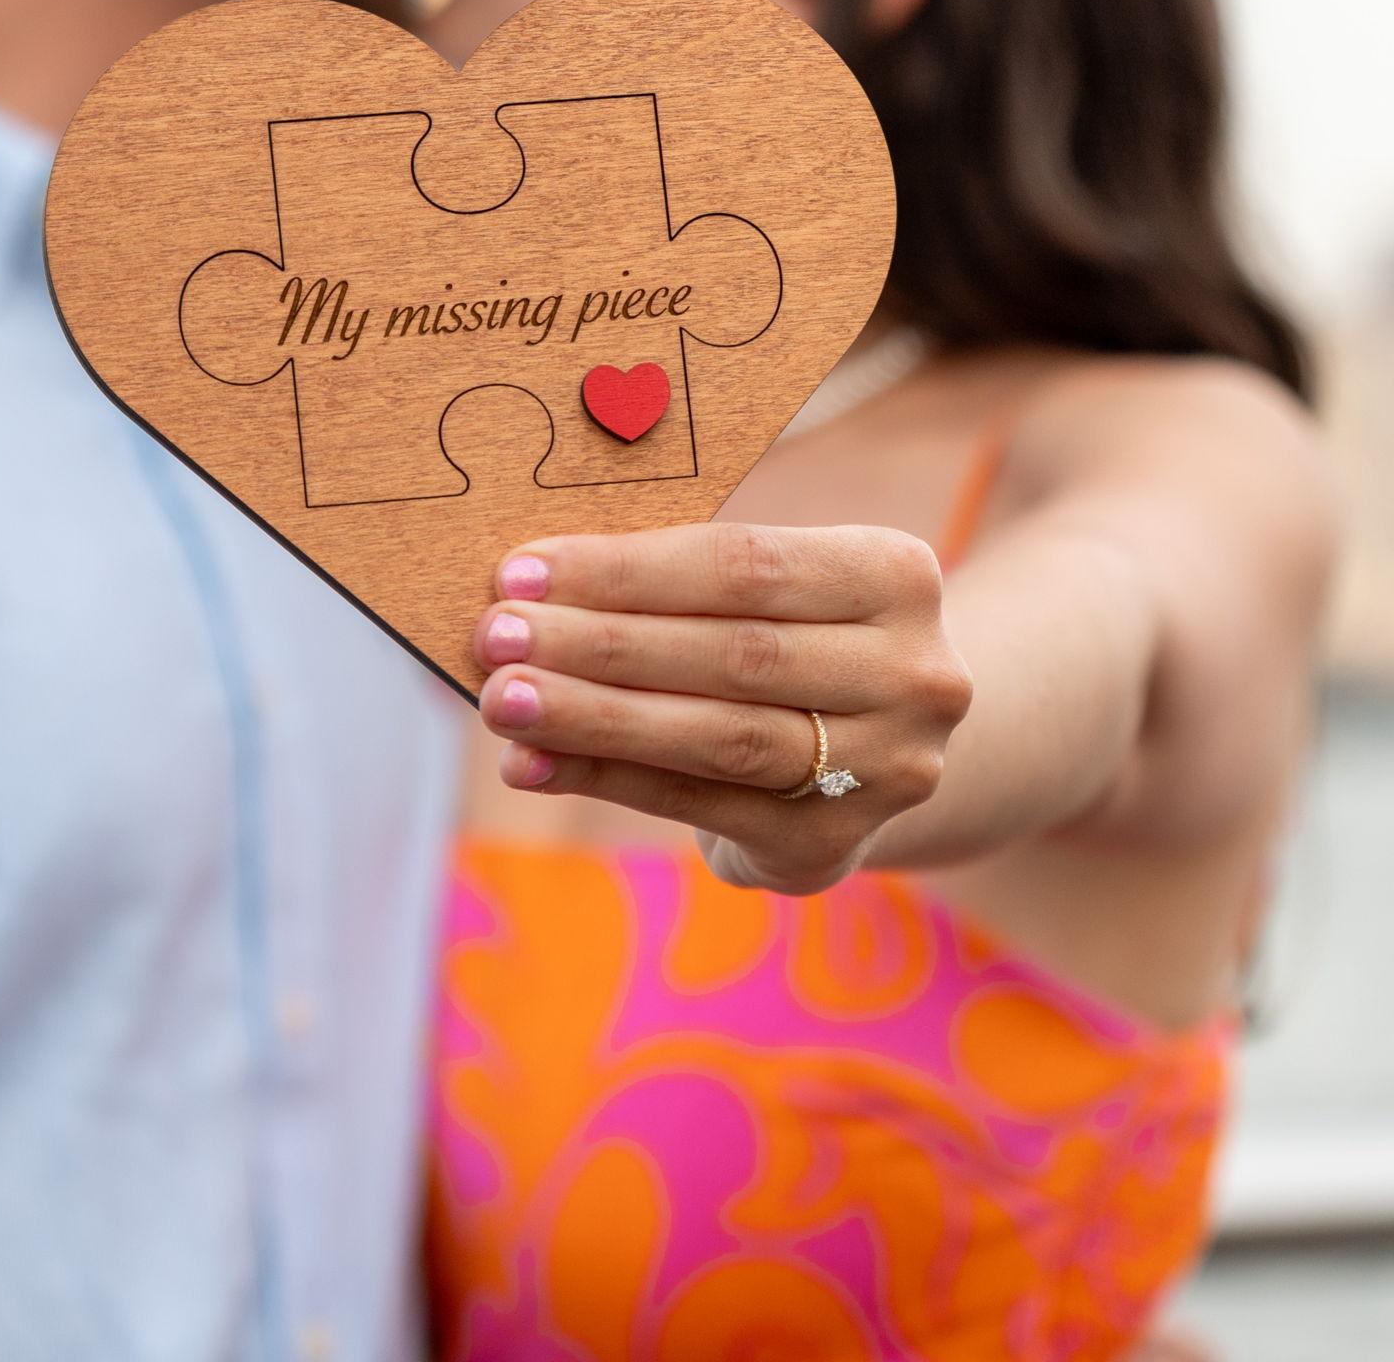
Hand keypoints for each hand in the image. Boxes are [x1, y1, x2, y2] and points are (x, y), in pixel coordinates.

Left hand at [473, 522, 973, 893]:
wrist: (879, 747)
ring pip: (718, 738)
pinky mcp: (830, 846)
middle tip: (494, 635)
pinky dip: (607, 779)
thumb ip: (676, 582)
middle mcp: (914, 675)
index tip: (521, 570)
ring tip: (503, 700)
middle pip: (731, 653)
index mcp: (896, 574)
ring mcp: (885, 771)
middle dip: (597, 644)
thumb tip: (532, 586)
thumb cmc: (786, 634)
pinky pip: (700, 806)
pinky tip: (532, 762)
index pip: (745, 563)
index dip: (626, 569)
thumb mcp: (771, 588)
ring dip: (593, 718)